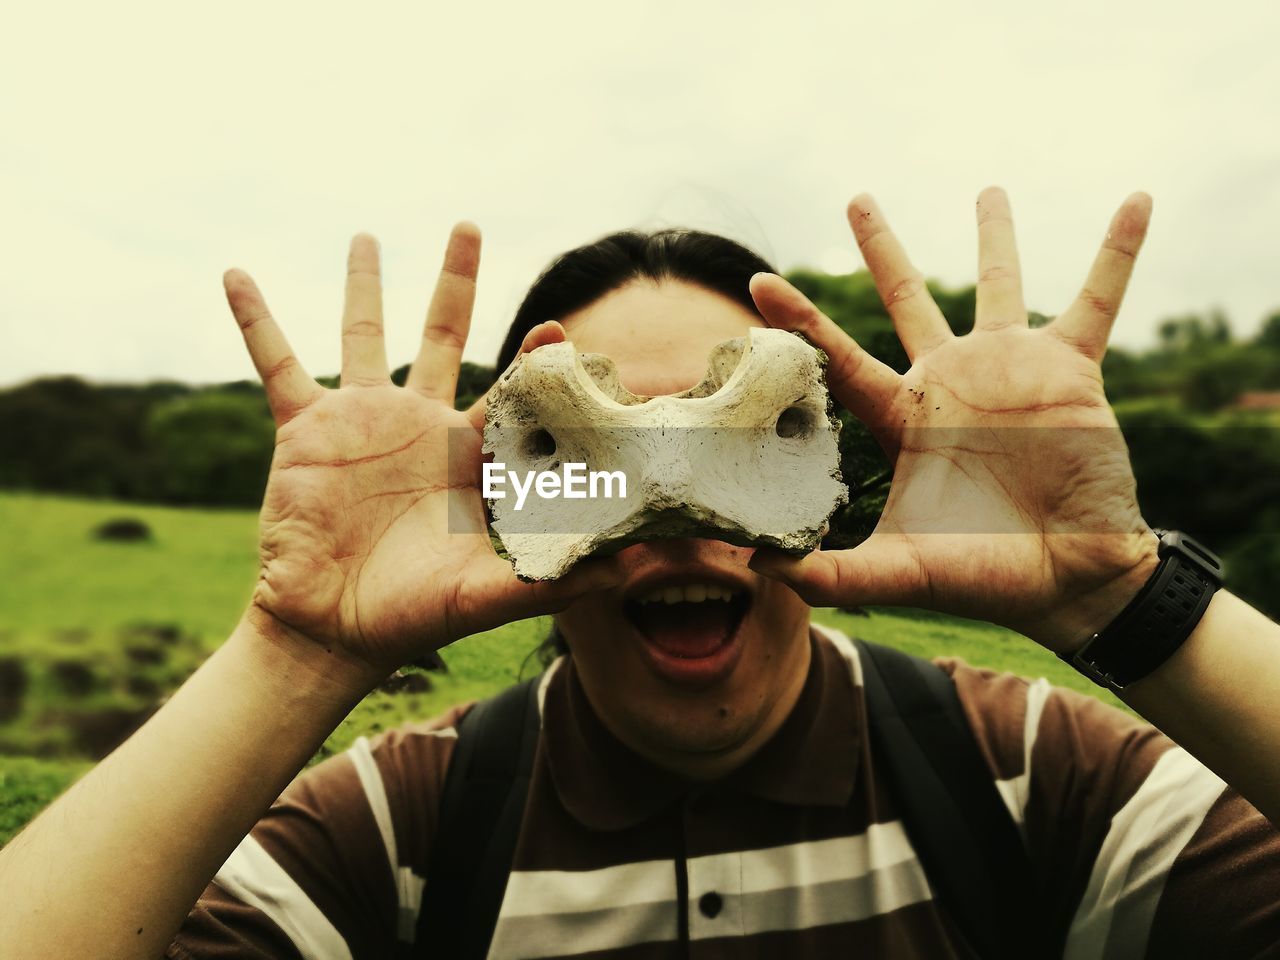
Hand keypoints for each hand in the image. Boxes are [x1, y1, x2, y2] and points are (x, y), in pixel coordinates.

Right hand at [224, 226, 617, 679]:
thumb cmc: (413, 615)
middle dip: (455, 283)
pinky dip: (256, 320)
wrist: (332, 630)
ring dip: (363, 286)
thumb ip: (552, 577)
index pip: (510, 394)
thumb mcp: (486, 594)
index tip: (560, 330)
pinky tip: (236, 273)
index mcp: (468, 455)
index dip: (535, 363)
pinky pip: (276, 363)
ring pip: (365, 335)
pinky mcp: (306, 429)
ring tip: (365, 236)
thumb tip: (628, 570)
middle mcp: (420, 425)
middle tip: (468, 226)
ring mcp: (362, 420)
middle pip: (442, 335)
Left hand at [748, 188, 1159, 651]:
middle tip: (856, 197)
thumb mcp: (902, 571)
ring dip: (995, 236)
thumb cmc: (983, 576)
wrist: (1068, 580)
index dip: (799, 321)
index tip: (756, 279)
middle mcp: (950, 382)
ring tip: (989, 187)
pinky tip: (1140, 196)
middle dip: (883, 249)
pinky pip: (1098, 298)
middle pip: (905, 299)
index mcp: (903, 418)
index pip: (838, 358)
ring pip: (1000, 283)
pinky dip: (1119, 251)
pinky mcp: (1070, 370)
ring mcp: (1010, 370)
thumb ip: (837, 573)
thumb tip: (763, 570)